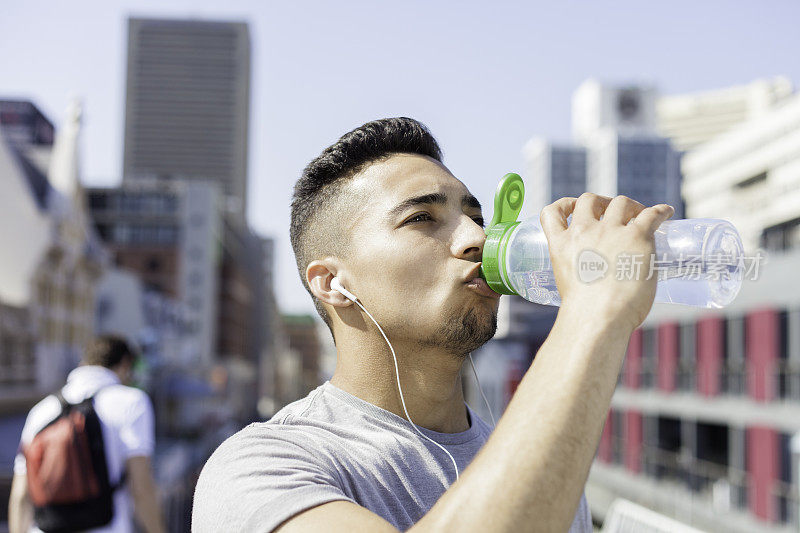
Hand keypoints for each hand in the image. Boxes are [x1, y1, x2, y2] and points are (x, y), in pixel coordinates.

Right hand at [540, 193, 674, 331]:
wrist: (598, 316)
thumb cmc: (584, 314)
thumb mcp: (568, 288)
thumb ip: (580, 277)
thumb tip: (602, 288)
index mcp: (562, 245)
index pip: (552, 213)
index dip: (564, 205)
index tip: (573, 209)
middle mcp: (584, 232)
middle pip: (590, 200)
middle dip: (601, 202)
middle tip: (612, 213)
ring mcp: (611, 232)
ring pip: (620, 203)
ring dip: (630, 205)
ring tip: (639, 213)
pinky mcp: (637, 236)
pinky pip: (651, 214)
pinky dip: (661, 210)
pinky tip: (667, 212)